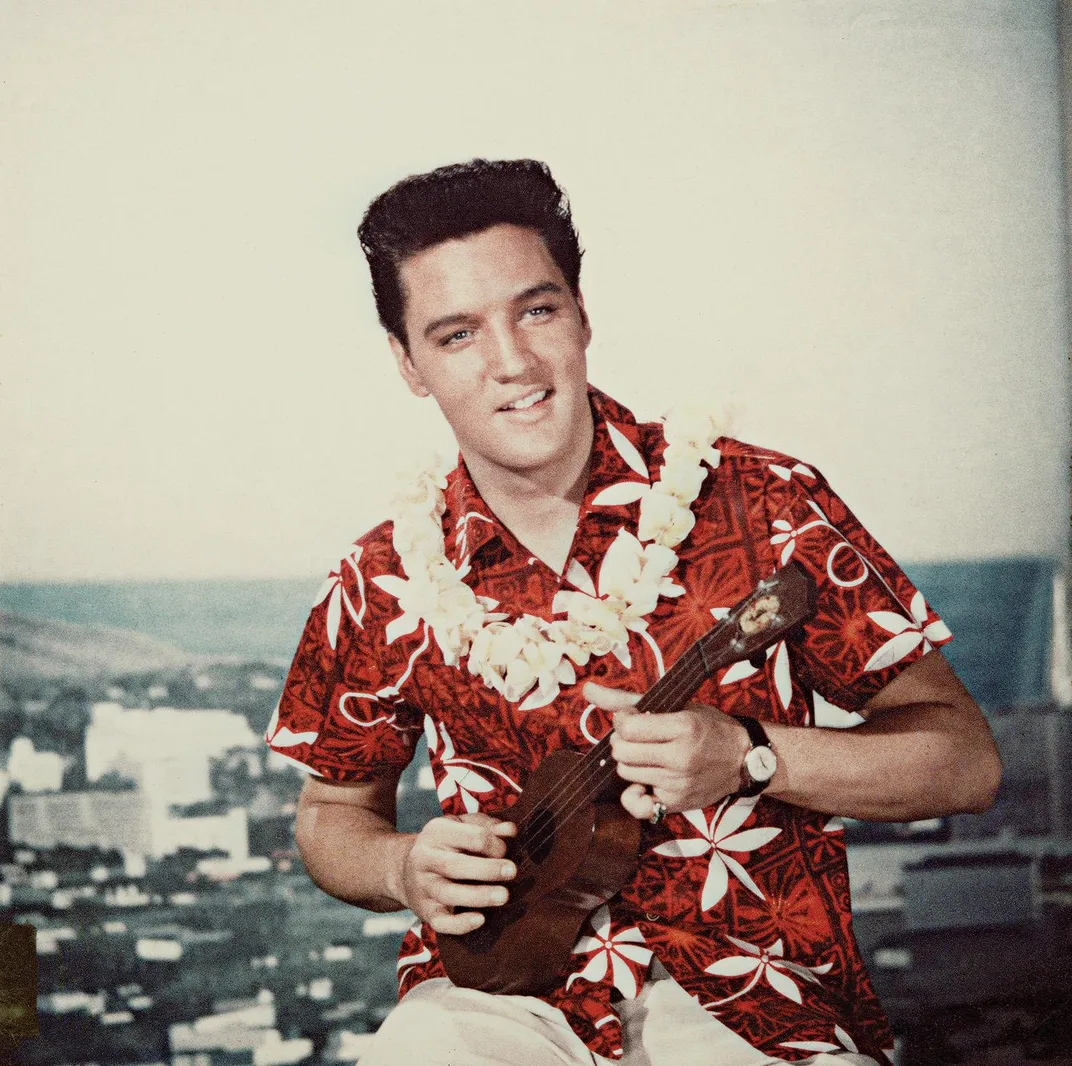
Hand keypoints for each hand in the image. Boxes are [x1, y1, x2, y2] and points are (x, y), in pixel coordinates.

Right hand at [398, 813, 516, 934]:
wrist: (403, 869)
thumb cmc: (445, 845)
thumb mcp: (461, 826)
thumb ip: (487, 826)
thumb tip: (511, 830)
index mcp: (437, 832)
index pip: (469, 836)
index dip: (492, 843)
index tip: (505, 850)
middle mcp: (425, 858)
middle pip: (455, 865)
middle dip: (487, 869)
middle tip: (512, 871)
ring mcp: (423, 886)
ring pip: (448, 894)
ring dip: (478, 896)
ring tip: (504, 896)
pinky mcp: (424, 911)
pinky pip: (440, 922)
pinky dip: (460, 924)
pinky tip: (480, 920)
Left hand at [584, 682, 749, 819]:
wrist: (743, 759)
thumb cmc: (708, 727)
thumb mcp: (675, 705)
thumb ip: (626, 699)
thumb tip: (587, 689)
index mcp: (682, 727)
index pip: (627, 727)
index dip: (623, 721)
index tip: (634, 719)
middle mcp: (681, 757)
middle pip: (622, 752)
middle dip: (623, 742)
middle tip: (639, 738)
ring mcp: (678, 784)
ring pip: (626, 773)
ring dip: (630, 763)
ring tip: (648, 756)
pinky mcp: (676, 804)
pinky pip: (636, 804)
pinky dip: (634, 794)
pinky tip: (644, 782)